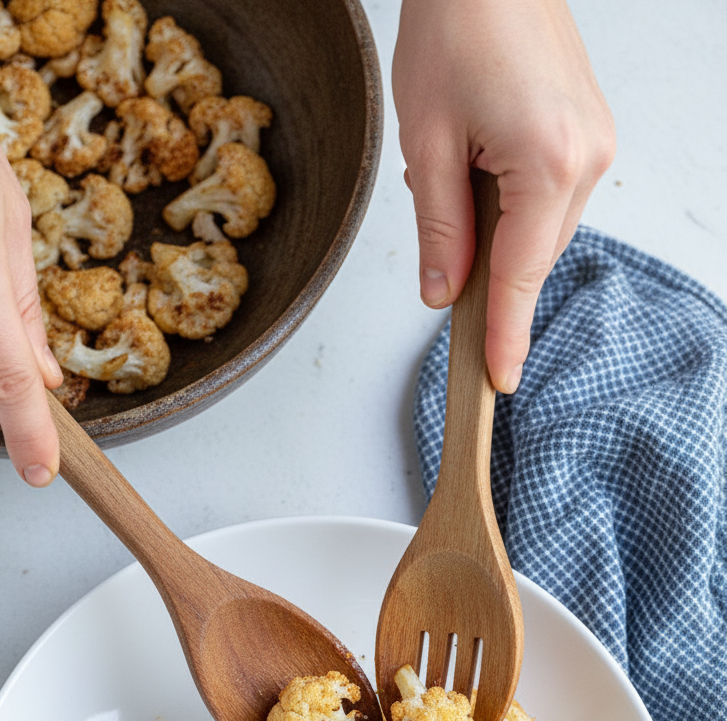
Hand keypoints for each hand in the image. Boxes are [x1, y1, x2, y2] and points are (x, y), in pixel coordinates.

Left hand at [393, 0, 614, 392]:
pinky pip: (551, 196)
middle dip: (486, 268)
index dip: (505, 334)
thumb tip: (441, 293)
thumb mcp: (427, 142)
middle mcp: (589, 156)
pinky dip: (513, 202)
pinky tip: (478, 161)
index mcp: (550, 163)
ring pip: (542, 229)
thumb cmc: (456, 26)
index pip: (520, 275)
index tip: (498, 380)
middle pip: (533, 256)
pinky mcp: (591, 130)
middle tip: (437, 254)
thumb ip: (438, 230)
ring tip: (454, 168)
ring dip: (496, 228)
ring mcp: (597, 142)